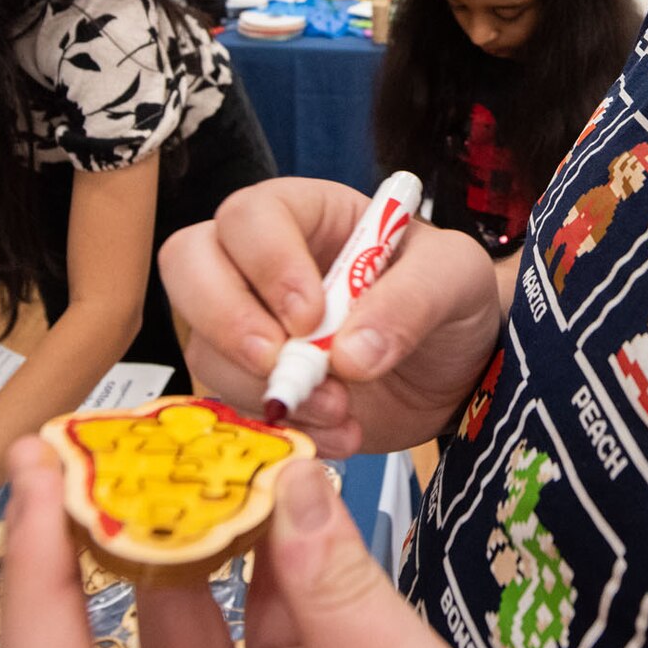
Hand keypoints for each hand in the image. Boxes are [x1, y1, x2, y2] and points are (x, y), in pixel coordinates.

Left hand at [0, 442, 587, 647]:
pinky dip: (250, 550)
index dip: (33, 589)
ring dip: (168, 531)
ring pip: (163, 624)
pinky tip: (273, 484)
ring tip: (184, 437)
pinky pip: (236, 618)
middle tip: (82, 439)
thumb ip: (347, 600)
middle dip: (76, 542)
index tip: (38, 479)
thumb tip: (291, 482)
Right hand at [159, 179, 500, 454]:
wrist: (458, 369)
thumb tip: (350, 355)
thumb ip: (412, 302)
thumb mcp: (456, 278)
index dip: (267, 264)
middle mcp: (261, 261)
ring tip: (342, 411)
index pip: (251, 217)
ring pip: (204, 344)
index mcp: (306, 213)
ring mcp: (250, 323)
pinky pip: (232, 401)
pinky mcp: (254, 382)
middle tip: (283, 366)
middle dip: (227, 321)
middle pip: (189, 264)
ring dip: (265, 387)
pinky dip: (283, 425)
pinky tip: (341, 433)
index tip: (311, 317)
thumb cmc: (453, 297)